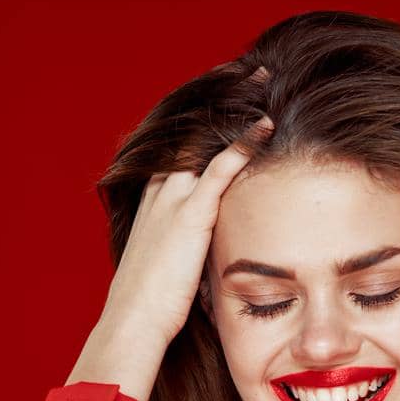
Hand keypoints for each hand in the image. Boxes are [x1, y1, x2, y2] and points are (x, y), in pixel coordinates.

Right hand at [70, 74, 273, 400]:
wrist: (132, 322)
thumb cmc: (147, 309)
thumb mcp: (163, 271)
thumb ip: (183, 254)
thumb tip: (201, 263)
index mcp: (150, 204)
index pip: (177, 150)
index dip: (200, 124)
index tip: (224, 104)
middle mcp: (157, 192)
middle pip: (188, 132)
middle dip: (216, 101)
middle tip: (244, 77)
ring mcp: (172, 200)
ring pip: (203, 139)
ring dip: (233, 109)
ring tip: (259, 83)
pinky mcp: (190, 214)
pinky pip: (220, 167)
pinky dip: (244, 143)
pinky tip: (266, 125)